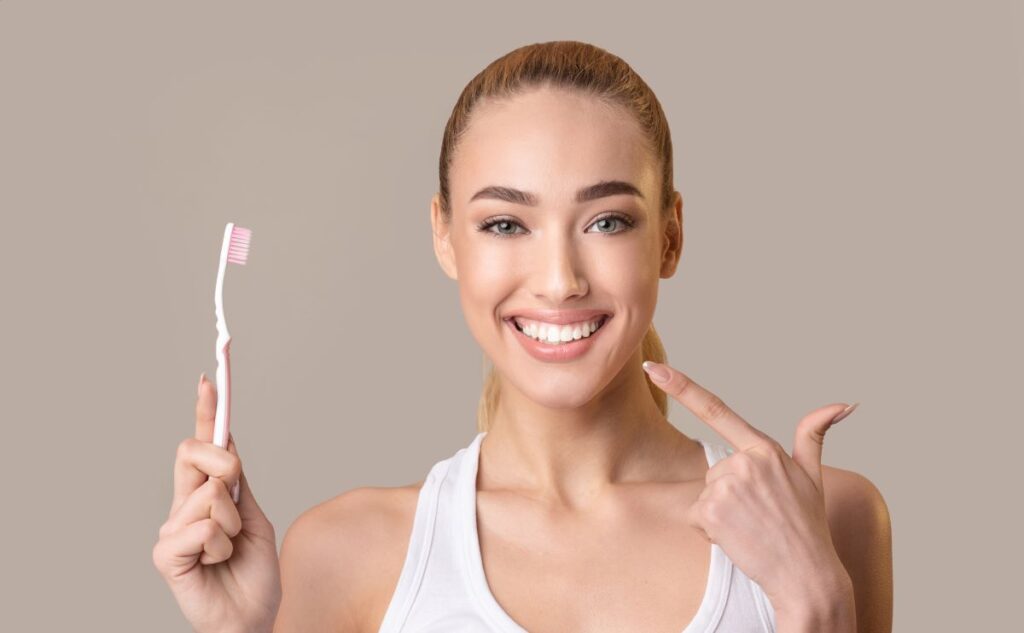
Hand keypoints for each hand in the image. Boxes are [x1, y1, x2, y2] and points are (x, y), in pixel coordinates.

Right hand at [152, 373, 281, 632]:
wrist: (253, 616)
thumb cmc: (252, 572)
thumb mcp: (255, 517)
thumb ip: (238, 484)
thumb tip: (230, 444)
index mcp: (206, 493)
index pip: (203, 445)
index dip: (206, 411)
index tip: (209, 378)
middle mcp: (183, 504)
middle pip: (195, 452)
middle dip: (226, 465)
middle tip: (238, 498)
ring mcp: (171, 528)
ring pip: (211, 496)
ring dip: (234, 526)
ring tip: (229, 551)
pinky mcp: (166, 554)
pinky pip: (203, 527)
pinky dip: (222, 545)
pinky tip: (216, 564)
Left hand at [642, 361, 856, 613]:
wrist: (806, 575)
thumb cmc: (808, 526)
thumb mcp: (812, 476)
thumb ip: (814, 435)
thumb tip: (845, 403)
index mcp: (765, 449)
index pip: (716, 410)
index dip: (680, 386)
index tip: (651, 368)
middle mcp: (745, 461)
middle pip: (716, 472)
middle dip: (729, 494)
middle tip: (759, 516)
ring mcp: (727, 485)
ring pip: (706, 494)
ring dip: (721, 514)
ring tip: (751, 528)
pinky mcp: (710, 509)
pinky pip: (697, 515)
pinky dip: (711, 530)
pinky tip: (738, 538)